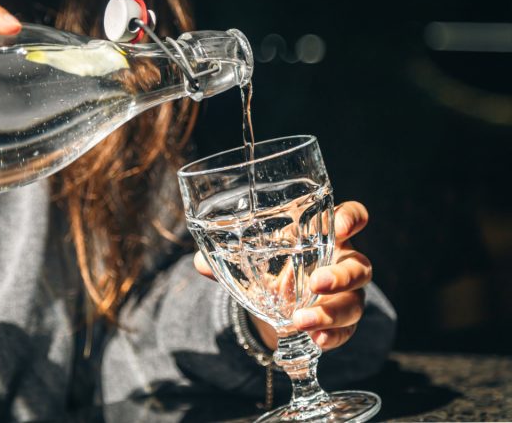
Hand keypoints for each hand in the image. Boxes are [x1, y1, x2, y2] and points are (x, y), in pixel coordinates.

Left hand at [194, 201, 371, 351]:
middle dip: (342, 275)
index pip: (350, 217)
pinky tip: (315, 340)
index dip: (352, 219)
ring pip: (355, 302)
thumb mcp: (255, 259)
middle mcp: (342, 262)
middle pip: (359, 266)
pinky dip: (332, 336)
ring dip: (330, 313)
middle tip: (316, 283)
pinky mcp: (343, 322)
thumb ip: (229, 258)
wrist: (282, 300)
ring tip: (301, 321)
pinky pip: (347, 331)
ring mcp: (347, 294)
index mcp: (324, 235)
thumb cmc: (275, 265)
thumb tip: (199, 262)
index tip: (342, 226)